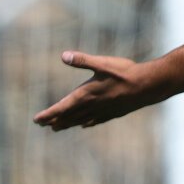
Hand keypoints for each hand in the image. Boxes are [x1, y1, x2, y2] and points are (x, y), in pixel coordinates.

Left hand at [33, 52, 158, 130]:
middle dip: (54, 120)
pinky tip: (85, 124)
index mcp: (86, 94)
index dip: (48, 114)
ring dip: (67, 123)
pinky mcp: (112, 113)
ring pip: (80, 120)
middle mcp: (92, 106)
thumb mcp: (102, 63)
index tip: (36, 120)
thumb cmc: (124, 73)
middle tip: (41, 124)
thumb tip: (63, 55)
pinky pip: (94, 121)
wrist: (147, 86)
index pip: (62, 107)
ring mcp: (102, 111)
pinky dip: (85, 123)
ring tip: (56, 127)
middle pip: (68, 117)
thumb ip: (82, 60)